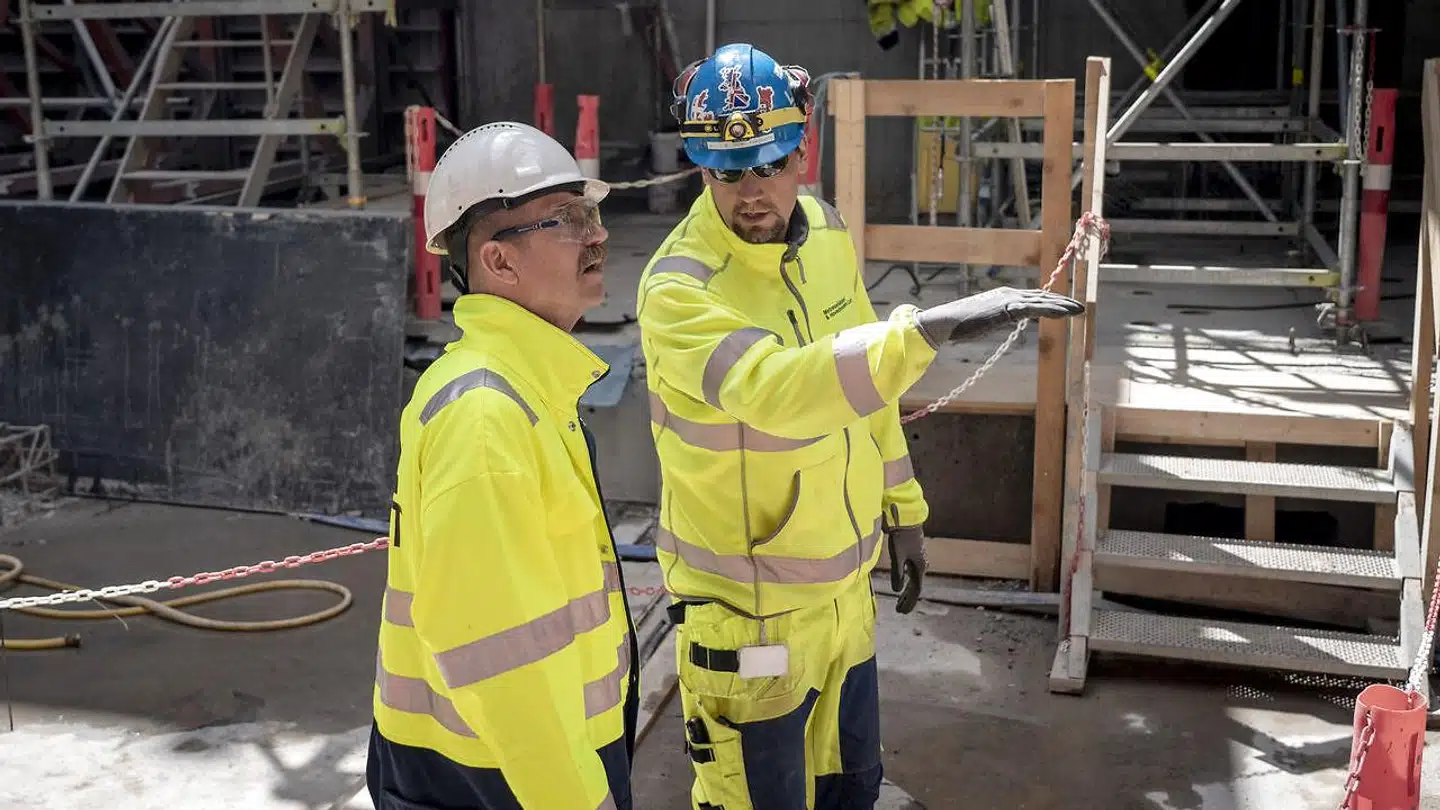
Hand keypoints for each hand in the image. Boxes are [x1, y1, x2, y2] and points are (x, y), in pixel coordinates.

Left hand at [886, 526, 925, 613]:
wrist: (905, 519)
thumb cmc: (902, 537)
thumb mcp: (898, 556)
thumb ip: (897, 574)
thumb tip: (896, 591)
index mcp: (920, 567)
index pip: (916, 590)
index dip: (909, 601)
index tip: (902, 611)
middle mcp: (921, 564)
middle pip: (915, 587)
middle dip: (908, 599)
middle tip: (900, 610)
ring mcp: (917, 559)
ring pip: (913, 580)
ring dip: (906, 591)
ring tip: (899, 600)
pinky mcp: (913, 554)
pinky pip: (911, 573)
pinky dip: (905, 581)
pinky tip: (901, 583)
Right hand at [914, 287, 1083, 344]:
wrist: (947, 321)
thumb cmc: (960, 324)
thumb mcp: (984, 321)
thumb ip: (998, 319)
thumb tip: (1005, 322)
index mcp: (1004, 296)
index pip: (1033, 297)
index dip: (1051, 301)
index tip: (1065, 306)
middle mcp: (1009, 293)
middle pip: (1042, 296)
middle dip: (1062, 301)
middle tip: (1079, 307)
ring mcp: (1009, 299)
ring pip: (1042, 301)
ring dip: (1063, 306)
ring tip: (1079, 310)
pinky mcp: (1008, 308)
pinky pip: (1036, 309)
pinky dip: (1052, 310)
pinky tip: (1065, 314)